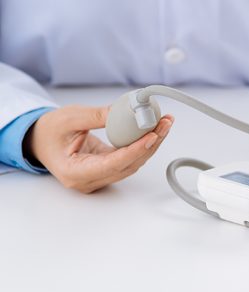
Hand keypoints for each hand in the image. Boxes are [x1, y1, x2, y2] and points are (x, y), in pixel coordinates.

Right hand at [27, 105, 173, 193]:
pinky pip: (128, 160)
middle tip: (164, 123)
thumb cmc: (49, 131)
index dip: (135, 151)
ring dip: (150, 144)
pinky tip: (153, 130)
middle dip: (150, 144)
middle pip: (128, 165)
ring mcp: (98, 177)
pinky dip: (142, 145)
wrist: (40, 139)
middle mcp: (88, 180)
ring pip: (132, 164)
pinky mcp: (106, 170)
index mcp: (74, 172)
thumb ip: (97, 115)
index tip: (151, 136)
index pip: (112, 164)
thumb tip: (127, 111)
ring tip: (163, 124)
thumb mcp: (69, 117)